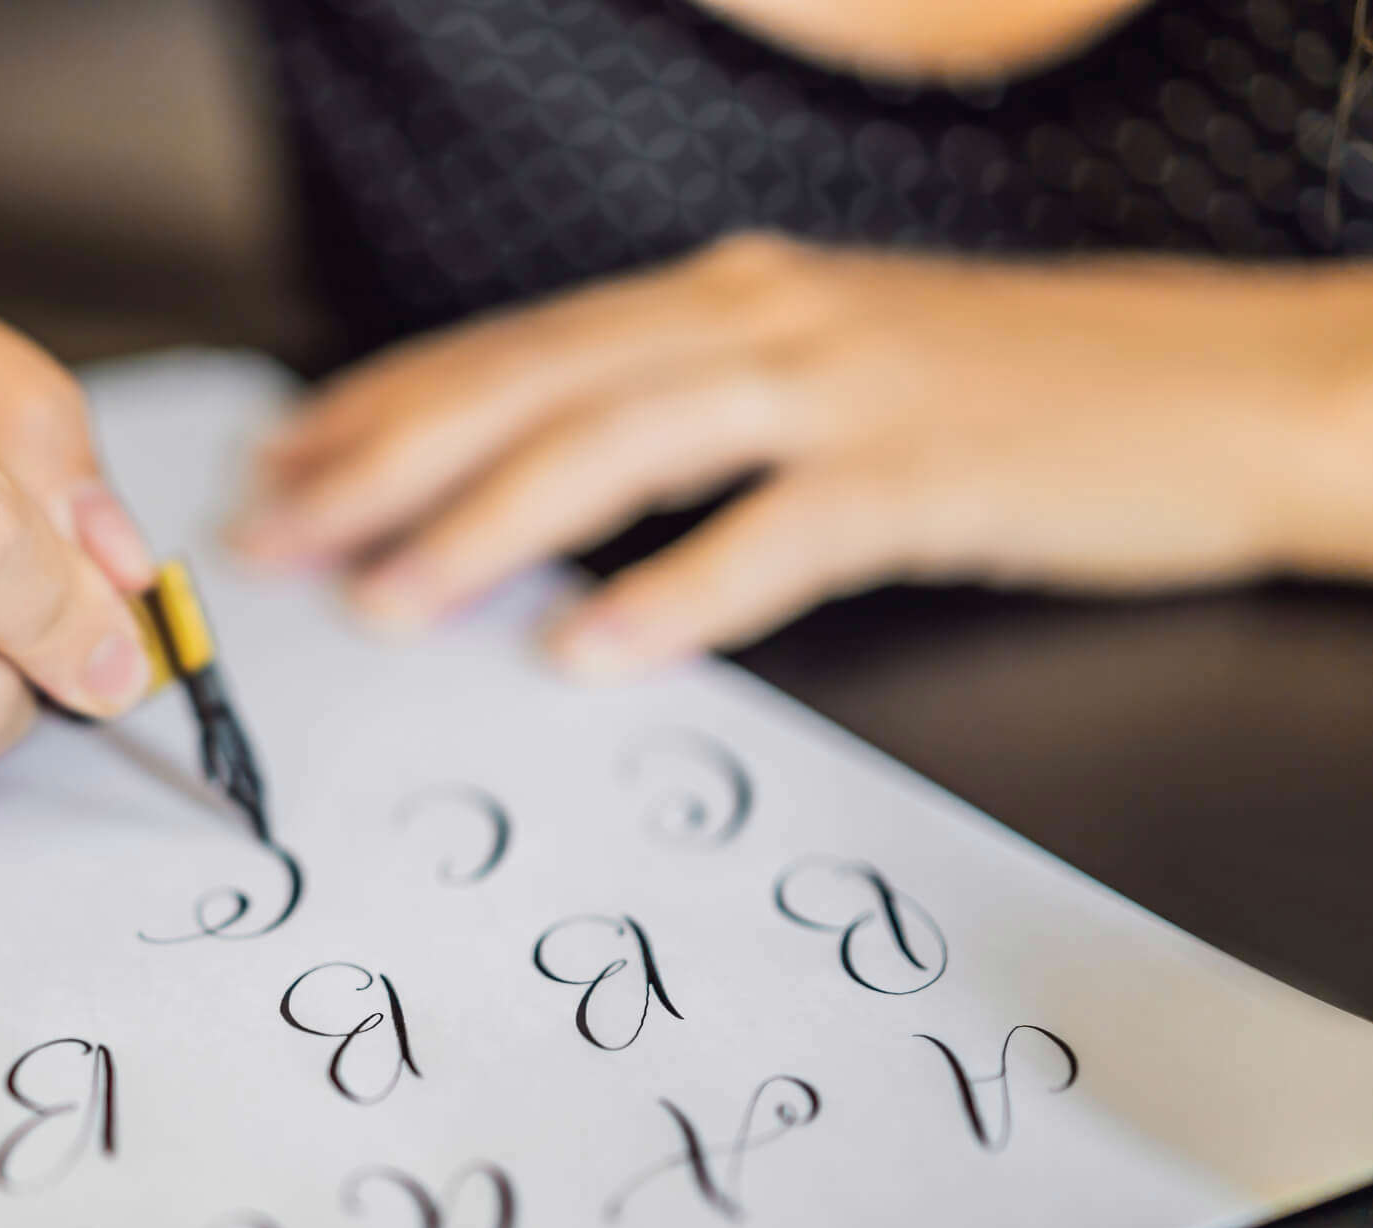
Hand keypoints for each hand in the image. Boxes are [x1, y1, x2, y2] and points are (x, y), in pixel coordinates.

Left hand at [231, 233, 1372, 675]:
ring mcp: (841, 388)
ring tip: (389, 599)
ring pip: (616, 445)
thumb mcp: (825, 367)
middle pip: (526, 386)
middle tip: (277, 535)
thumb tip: (546, 499)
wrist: (1224, 385)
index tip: (286, 468)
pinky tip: (591, 655)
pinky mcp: (922, 471)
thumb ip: (689, 413)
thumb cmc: (1013, 392)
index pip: (510, 350)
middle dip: (380, 464)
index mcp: (724, 298)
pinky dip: (672, 597)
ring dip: (484, 527)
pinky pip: (772, 537)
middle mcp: (760, 321)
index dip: (382, 409)